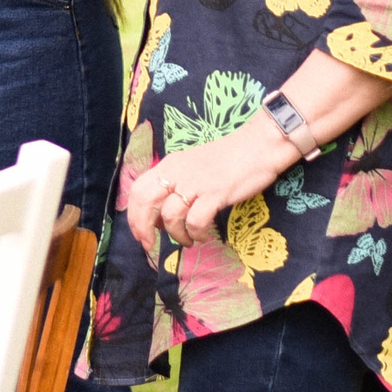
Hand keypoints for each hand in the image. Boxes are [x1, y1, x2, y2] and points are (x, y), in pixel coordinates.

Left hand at [126, 115, 295, 250]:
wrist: (257, 146)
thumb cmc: (226, 159)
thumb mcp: (192, 167)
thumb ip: (175, 186)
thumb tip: (161, 218)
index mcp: (169, 165)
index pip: (138, 190)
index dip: (134, 215)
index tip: (140, 234)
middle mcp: (177, 172)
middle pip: (145, 201)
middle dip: (143, 228)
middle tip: (151, 245)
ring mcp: (195, 183)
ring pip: (170, 216)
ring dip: (177, 235)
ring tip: (190, 240)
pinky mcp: (215, 193)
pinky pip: (196, 221)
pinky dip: (197, 233)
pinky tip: (204, 235)